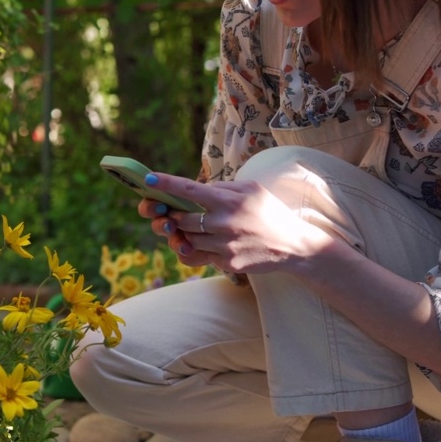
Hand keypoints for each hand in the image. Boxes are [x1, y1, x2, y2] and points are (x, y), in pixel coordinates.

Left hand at [142, 171, 328, 274]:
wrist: (293, 245)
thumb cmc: (269, 212)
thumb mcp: (251, 190)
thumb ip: (222, 188)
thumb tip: (195, 189)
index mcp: (229, 200)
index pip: (189, 189)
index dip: (165, 184)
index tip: (147, 179)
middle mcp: (224, 223)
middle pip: (181, 219)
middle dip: (169, 215)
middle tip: (165, 211)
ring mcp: (224, 245)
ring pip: (186, 239)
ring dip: (181, 233)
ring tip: (186, 226)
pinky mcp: (227, 263)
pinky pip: (197, 257)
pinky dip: (192, 249)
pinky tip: (198, 242)